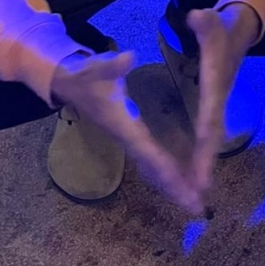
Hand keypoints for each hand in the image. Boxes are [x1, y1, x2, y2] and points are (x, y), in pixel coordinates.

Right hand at [49, 49, 202, 213]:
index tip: (184, 187)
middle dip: (174, 188)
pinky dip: (165, 173)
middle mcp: (127, 138)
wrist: (66, 83)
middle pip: (153, 169)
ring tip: (195, 203)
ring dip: (172, 185)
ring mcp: (128, 139)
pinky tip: (180, 181)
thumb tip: (129, 57)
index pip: (148, 152)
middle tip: (198, 208)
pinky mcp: (131, 135)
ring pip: (152, 168)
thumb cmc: (84, 75)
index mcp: (123, 126)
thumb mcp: (96, 67)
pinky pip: (151, 160)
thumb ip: (112, 65)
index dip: (167, 170)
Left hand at [185, 2, 260, 198]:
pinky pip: (204, 138)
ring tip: (193, 199)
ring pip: (209, 142)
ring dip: (203, 168)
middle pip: (212, 138)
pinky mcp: (211, 108)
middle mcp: (218, 100)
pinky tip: (188, 177)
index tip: (202, 164)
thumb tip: (196, 16)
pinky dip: (200, 159)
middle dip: (205, 166)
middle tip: (197, 197)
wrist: (241, 30)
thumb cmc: (222, 26)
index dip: (206, 141)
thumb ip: (204, 22)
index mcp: (216, 84)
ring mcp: (216, 106)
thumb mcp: (212, 20)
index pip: (210, 116)